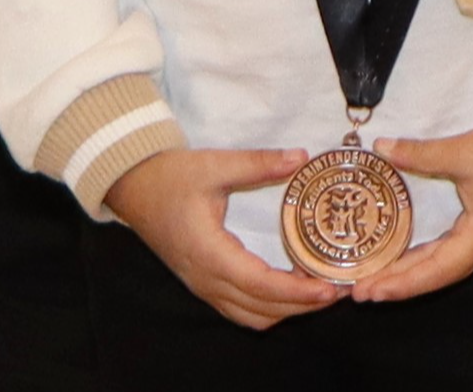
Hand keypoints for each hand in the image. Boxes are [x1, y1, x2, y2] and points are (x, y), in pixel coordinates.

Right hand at [105, 146, 342, 329]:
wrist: (132, 187)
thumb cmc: (170, 177)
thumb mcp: (214, 164)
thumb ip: (258, 163)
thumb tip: (301, 157)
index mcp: (209, 253)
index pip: (260, 285)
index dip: (298, 292)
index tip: (329, 288)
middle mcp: (207, 279)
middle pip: (262, 310)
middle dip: (303, 306)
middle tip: (340, 288)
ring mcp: (204, 286)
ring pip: (252, 316)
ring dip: (288, 309)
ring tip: (321, 289)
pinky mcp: (204, 284)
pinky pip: (242, 309)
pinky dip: (270, 306)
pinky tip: (291, 286)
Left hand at [350, 111, 472, 303]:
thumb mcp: (465, 149)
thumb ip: (420, 154)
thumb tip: (381, 147)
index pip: (434, 271)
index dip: (400, 283)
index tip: (369, 290)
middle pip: (438, 274)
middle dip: (398, 283)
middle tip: (359, 289)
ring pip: (447, 266)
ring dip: (413, 272)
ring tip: (376, 278)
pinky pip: (456, 254)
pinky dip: (430, 258)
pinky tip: (407, 258)